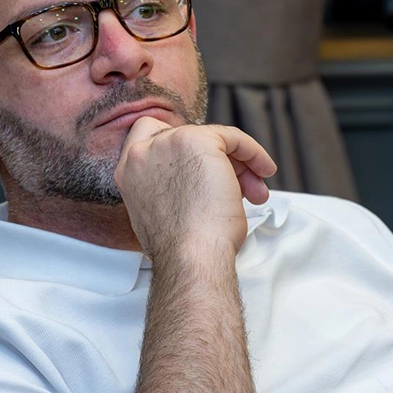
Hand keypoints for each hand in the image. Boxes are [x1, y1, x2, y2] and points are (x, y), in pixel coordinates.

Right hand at [114, 117, 277, 258]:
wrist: (191, 256)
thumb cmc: (184, 248)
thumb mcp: (164, 213)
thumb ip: (169, 189)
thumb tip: (196, 183)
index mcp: (129, 172)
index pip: (149, 136)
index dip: (179, 146)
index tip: (203, 165)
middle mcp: (142, 153)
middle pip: (187, 138)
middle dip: (216, 162)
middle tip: (238, 186)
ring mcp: (167, 143)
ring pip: (212, 139)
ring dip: (238, 164)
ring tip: (255, 191)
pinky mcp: (197, 141)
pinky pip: (232, 137)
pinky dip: (252, 151)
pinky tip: (263, 170)